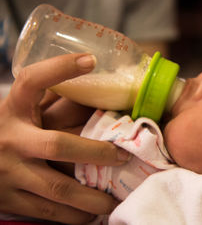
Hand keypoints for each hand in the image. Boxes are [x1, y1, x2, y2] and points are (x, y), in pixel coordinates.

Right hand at [0, 54, 130, 223]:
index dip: (60, 69)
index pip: (32, 82)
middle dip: (96, 153)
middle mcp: (11, 140)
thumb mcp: (17, 111)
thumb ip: (47, 101)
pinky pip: (46, 211)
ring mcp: (8, 172)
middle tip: (123, 156)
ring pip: (57, 187)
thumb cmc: (2, 131)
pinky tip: (90, 215)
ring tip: (114, 199)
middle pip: (58, 145)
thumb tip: (93, 81)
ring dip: (90, 196)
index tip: (90, 60)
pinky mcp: (8, 199)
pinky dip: (72, 215)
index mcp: (13, 110)